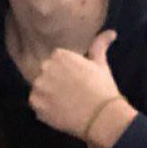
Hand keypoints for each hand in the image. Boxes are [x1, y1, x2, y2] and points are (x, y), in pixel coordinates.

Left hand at [28, 31, 133, 147]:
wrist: (100, 115)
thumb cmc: (102, 88)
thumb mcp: (101, 64)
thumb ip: (99, 45)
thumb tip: (111, 32)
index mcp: (59, 55)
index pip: (55, 60)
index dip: (64, 71)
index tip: (74, 80)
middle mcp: (45, 68)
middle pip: (45, 74)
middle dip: (54, 82)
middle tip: (70, 93)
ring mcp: (38, 86)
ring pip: (40, 89)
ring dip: (48, 95)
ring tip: (65, 103)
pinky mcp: (35, 103)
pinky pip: (36, 105)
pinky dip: (45, 109)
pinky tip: (59, 112)